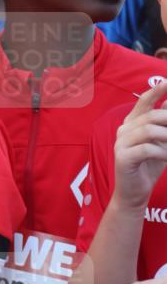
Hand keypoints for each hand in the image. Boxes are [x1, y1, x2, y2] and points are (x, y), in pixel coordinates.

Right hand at [112, 81, 166, 210]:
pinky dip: (163, 152)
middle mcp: (124, 130)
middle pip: (152, 115)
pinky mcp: (122, 157)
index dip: (157, 90)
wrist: (134, 193)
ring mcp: (120, 143)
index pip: (144, 101)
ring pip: (149, 130)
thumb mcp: (161, 141)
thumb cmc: (149, 166)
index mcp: (132, 123)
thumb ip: (164, 123)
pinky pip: (147, 148)